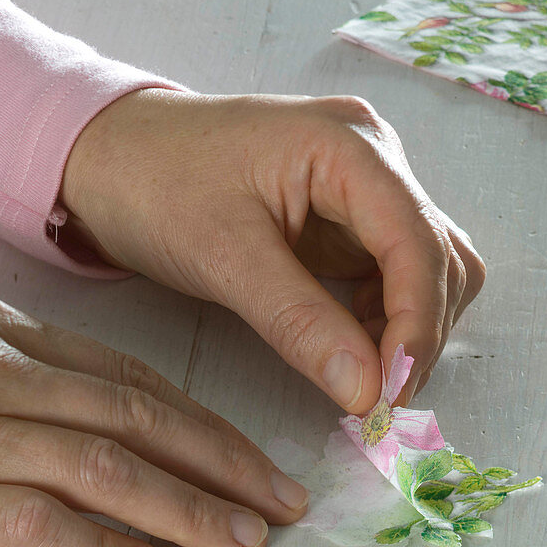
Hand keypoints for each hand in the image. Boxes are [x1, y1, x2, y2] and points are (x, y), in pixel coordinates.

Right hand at [0, 296, 307, 546]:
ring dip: (182, 508)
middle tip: (276, 501)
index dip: (204, 420)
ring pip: (100, 468)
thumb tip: (123, 402)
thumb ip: (34, 358)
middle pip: (133, 419)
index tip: (253, 457)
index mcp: (5, 328)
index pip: (130, 377)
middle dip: (220, 463)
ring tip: (237, 539)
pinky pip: (35, 524)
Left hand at [62, 90, 484, 413]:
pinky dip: (381, 317)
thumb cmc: (154, 184)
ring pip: (423, 268)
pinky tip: (346, 346)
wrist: (108, 156)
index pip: (418, 243)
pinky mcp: (341, 216)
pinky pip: (387, 272)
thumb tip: (369, 393)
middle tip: (375, 401)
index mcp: (348, 146)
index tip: (391, 396)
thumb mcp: (224, 256)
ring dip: (405, 328)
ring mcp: (360, 186)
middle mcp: (371, 157)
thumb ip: (301, 323)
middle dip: (416, 332)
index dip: (418, 325)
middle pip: (437, 256)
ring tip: (359, 378)